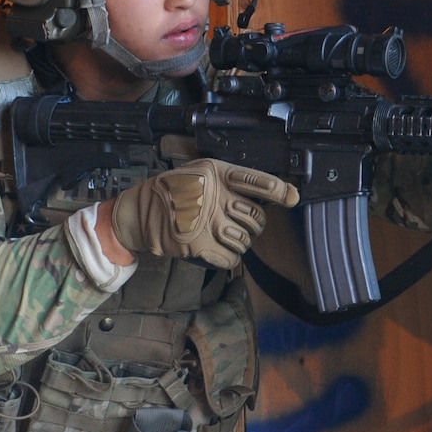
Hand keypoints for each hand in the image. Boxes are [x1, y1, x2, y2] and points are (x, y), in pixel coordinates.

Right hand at [105, 160, 300, 267]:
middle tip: (237, 222)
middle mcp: (213, 196)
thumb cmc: (174, 192)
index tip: (292, 197)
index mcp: (215, 174)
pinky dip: (227, 257)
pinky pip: (231, 258)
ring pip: (245, 241)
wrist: (139, 214)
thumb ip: (230, 182)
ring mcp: (205, 221)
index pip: (253, 180)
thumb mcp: (199, 173)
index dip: (275, 189)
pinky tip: (214, 248)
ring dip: (238, 242)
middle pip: (256, 217)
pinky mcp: (198, 244)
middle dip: (253, 224)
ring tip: (221, 234)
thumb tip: (272, 196)